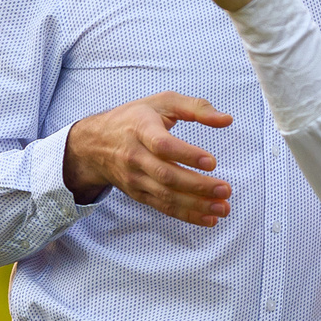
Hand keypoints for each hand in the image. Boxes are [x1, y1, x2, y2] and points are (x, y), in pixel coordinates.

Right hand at [64, 92, 234, 226]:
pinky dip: (187, 215)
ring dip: (197, 205)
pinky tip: (208, 218)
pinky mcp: (138, 194)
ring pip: (166, 196)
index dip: (187, 155)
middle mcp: (135, 157)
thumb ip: (196, 108)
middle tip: (225, 189)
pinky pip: (163, 207)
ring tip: (222, 208)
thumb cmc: (133, 119)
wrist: (94, 144)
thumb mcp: (162, 102)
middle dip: (198, 186)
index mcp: (140, 129)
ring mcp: (135, 179)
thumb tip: (226, 120)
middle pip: (167, 176)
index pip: (163, 146)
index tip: (212, 162)